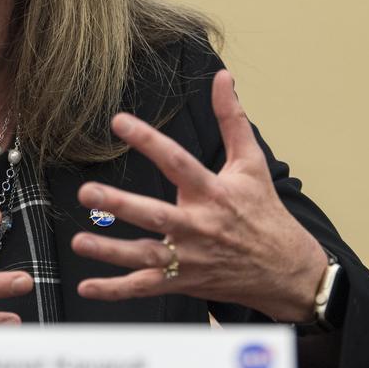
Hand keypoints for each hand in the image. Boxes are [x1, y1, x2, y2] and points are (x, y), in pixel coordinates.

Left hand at [70, 70, 327, 321]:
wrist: (289, 272)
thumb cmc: (265, 213)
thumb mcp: (252, 164)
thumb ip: (233, 120)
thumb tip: (222, 77)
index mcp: (213, 193)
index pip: (177, 161)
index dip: (148, 140)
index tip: (119, 121)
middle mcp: (199, 226)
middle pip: (155, 215)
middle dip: (120, 204)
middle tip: (88, 192)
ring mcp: (190, 258)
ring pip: (145, 255)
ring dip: (110, 251)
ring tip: (79, 241)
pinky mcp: (184, 282)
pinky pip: (145, 287)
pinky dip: (116, 290)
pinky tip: (87, 286)